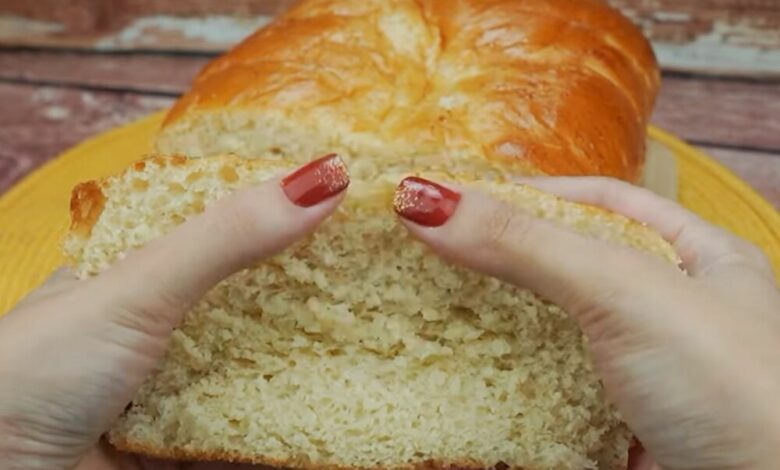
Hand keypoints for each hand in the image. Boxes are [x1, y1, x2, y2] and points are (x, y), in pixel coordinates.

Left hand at [0, 157, 348, 469]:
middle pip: (251, 299)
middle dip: (310, 292)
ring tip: (378, 334)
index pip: (225, 227)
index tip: (348, 200)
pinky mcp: (185, 439)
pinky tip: (338, 406)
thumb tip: (322, 180)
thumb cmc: (42, 368)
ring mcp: (175, 383)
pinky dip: (290, 420)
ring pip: (257, 364)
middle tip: (379, 271)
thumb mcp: (140, 286)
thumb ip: (226, 236)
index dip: (283, 213)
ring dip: (308, 358)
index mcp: (138, 268)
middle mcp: (160, 323)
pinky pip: (251, 425)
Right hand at [395, 176, 779, 469]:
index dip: (534, 196)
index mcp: (701, 258)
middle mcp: (675, 313)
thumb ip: (527, 244)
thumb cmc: (732, 389)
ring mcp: (649, 375)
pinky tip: (477, 377)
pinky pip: (557, 394)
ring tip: (443, 310)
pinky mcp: (623, 429)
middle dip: (509, 261)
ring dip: (504, 328)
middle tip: (443, 252)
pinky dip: (514, 387)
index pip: (604, 203)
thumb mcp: (624, 291)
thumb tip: (425, 199)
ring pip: (560, 335)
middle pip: (575, 268)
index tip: (467, 199)